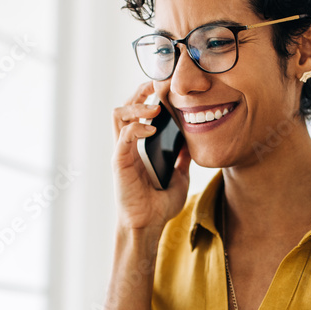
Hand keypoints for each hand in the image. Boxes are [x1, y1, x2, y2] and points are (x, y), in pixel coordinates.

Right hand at [112, 81, 191, 232]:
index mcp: (139, 148)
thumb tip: (191, 147)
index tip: (162, 86)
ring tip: (155, 105)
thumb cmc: (159, 206)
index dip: (146, 96)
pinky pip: (124, 136)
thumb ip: (182, 160)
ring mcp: (122, 153)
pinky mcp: (120, 162)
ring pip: (119, 115)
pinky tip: (152, 128)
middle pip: (125, 107)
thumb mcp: (179, 177)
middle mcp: (127, 147)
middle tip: (155, 83)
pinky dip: (137, 127)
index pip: (137, 114)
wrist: (149, 226)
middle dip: (138, 92)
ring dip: (136, 105)